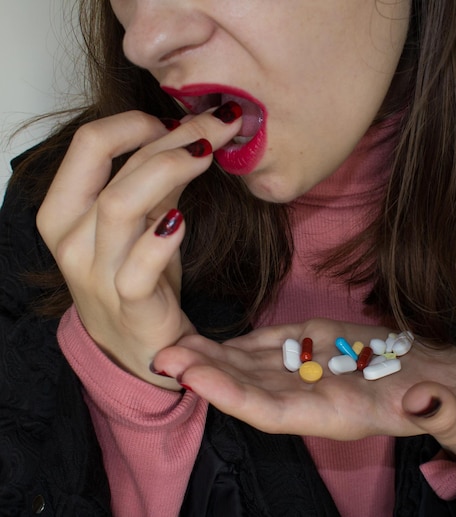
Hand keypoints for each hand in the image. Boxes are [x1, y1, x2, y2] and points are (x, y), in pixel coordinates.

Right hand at [37, 107, 242, 388]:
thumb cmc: (136, 278)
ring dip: (170, 170)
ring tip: (207, 155)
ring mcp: (96, 274)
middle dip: (171, 138)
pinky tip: (184, 219)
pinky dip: (162, 239)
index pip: (89, 145)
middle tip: (217, 124)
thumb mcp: (141, 223)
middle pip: (113, 171)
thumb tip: (189, 134)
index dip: (134, 123)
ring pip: (121, 206)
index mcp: (64, 211)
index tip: (176, 121)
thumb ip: (156, 182)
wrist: (140, 345)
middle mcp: (71, 240)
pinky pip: (139, 266)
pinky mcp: (128, 304)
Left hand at [154, 319, 455, 461]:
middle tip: (164, 352)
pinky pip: (274, 345)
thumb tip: (425, 402)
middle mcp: (315, 396)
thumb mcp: (455, 404)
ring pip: (254, 366)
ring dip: (215, 356)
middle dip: (207, 374)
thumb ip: (442, 408)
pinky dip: (244, 341)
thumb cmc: (454, 398)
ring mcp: (313, 371)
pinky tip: (216, 336)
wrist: (447, 380)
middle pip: (250, 388)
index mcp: (339, 415)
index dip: (232, 396)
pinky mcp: (320, 347)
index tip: (193, 377)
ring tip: (175, 341)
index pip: (275, 412)